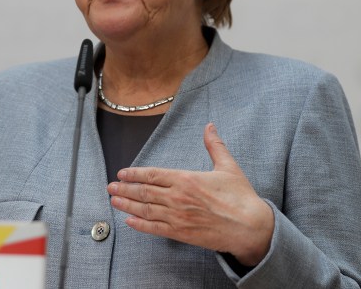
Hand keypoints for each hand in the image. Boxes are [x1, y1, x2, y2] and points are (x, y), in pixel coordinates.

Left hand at [107, 123, 273, 266]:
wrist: (250, 227)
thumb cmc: (240, 197)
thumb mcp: (228, 166)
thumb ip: (214, 145)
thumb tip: (210, 127)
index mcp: (186, 179)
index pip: (153, 174)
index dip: (134, 173)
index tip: (122, 173)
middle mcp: (178, 197)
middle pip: (144, 191)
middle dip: (125, 188)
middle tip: (110, 186)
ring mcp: (177, 216)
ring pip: (145, 209)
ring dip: (127, 204)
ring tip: (113, 200)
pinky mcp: (181, 233)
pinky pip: (155, 229)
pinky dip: (139, 225)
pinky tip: (129, 221)